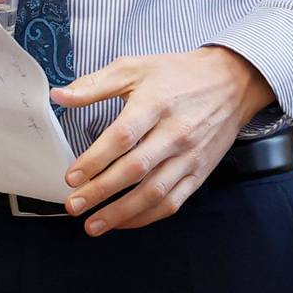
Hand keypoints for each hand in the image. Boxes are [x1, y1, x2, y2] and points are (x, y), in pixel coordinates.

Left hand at [47, 45, 276, 234]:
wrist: (234, 82)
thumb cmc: (178, 73)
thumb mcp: (135, 68)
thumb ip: (94, 84)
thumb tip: (58, 96)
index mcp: (155, 104)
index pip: (122, 137)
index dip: (95, 159)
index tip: (71, 177)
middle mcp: (175, 133)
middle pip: (135, 169)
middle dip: (101, 191)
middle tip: (74, 205)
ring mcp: (190, 156)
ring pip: (154, 192)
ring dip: (122, 212)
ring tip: (94, 225)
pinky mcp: (201, 172)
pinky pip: (174, 201)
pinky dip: (147, 216)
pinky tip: (124, 221)